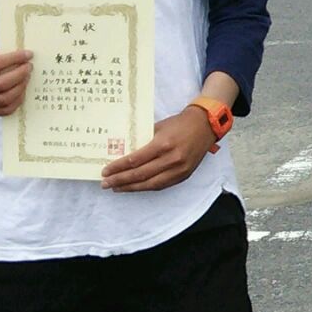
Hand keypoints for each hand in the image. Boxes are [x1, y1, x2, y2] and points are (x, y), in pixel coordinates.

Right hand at [0, 48, 31, 116]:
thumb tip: (24, 57)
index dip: (14, 58)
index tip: (28, 54)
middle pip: (2, 83)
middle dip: (20, 74)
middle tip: (29, 67)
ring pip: (5, 98)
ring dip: (21, 87)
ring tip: (26, 78)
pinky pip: (5, 110)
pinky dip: (17, 101)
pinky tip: (21, 91)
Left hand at [102, 106, 218, 191]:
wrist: (205, 126)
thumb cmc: (179, 123)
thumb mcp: (158, 127)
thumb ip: (143, 140)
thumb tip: (124, 152)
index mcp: (163, 144)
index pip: (135, 160)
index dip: (118, 167)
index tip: (106, 171)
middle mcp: (171, 159)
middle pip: (140, 175)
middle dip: (120, 180)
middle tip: (105, 183)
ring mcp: (179, 170)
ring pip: (150, 184)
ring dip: (131, 188)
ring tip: (117, 188)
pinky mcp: (184, 175)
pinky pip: (162, 185)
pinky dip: (146, 187)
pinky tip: (136, 187)